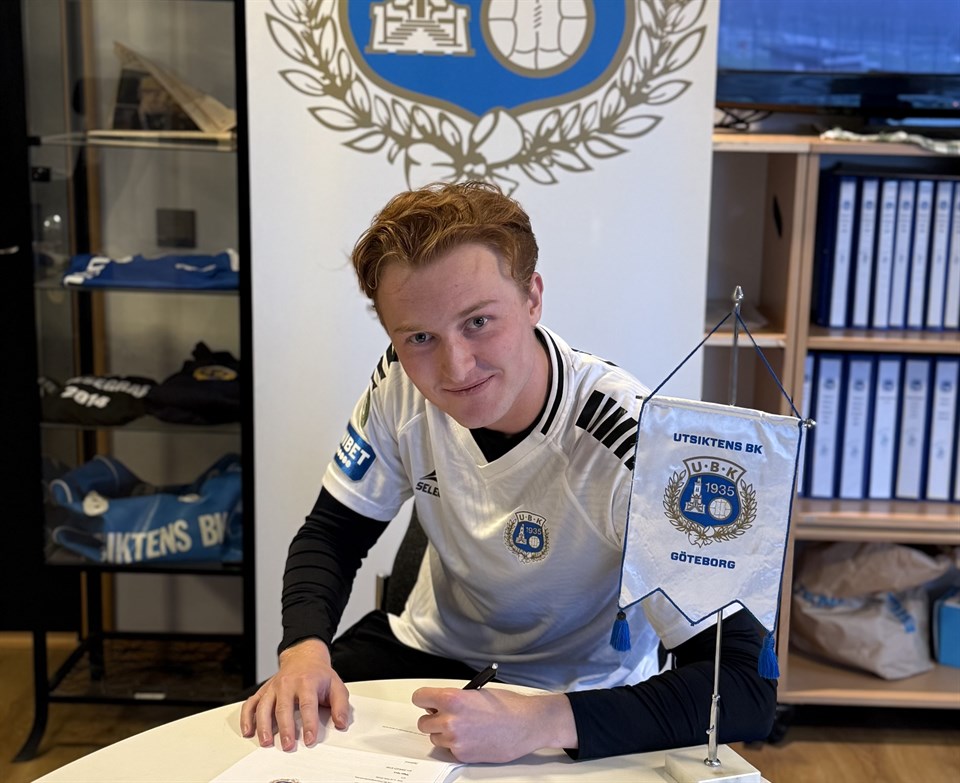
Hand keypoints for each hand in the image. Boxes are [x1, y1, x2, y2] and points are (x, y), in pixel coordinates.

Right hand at [239, 639, 350, 750]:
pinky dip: (247, 718)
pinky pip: (251, 704)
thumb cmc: (319, 675)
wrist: (303, 656)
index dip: (309, 724)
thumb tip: (341, 723)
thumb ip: (340, 705)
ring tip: (267, 742)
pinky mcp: (264, 691)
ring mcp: (273, 687)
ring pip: (264, 707)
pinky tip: (248, 731)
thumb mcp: (336, 685)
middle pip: (284, 708)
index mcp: (307, 682)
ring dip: (264, 726)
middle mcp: (288, 683)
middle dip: (285, 728)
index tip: (309, 739)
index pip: (308, 705)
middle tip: (288, 745)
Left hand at [411, 687, 576, 762]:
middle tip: (446, 715)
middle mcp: (450, 720)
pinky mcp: (463, 755)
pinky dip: (457, 745)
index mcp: (452, 699)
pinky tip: (472, 737)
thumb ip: (455, 698)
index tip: (427, 701)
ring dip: (444, 733)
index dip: (424, 699)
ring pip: (435, 738)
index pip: (419, 697)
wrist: (527, 724)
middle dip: (433, 719)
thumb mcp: (476, 692)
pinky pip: (449, 750)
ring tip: (464, 727)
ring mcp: (455, 740)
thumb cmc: (507, 706)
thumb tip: (441, 704)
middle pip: (423, 722)